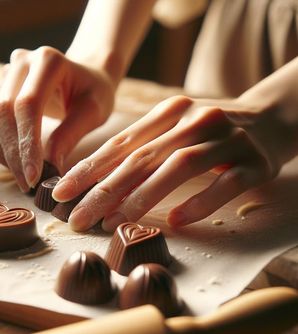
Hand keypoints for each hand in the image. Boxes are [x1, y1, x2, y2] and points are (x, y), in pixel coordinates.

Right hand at [0, 46, 115, 191]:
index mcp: (49, 60)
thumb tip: (48, 167)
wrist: (84, 75)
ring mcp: (5, 73)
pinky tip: (11, 160)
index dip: (26, 143)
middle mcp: (22, 61)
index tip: (33, 176)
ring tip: (20, 173)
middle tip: (27, 183)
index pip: (28, 104)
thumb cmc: (93, 91)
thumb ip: (70, 135)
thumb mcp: (93, 111)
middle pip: (2, 109)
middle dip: (11, 152)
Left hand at [52, 94, 286, 230]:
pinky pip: (224, 183)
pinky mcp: (255, 161)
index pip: (122, 143)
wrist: (271, 119)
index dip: (89, 168)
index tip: (62, 193)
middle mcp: (194, 119)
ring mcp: (227, 138)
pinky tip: (175, 222)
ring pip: (179, 166)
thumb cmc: (210, 131)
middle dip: (105, 189)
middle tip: (79, 218)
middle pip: (143, 156)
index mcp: (169, 110)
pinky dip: (198, 202)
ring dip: (143, 197)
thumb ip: (143, 149)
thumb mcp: (175, 129)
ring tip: (116, 222)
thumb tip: (98, 183)